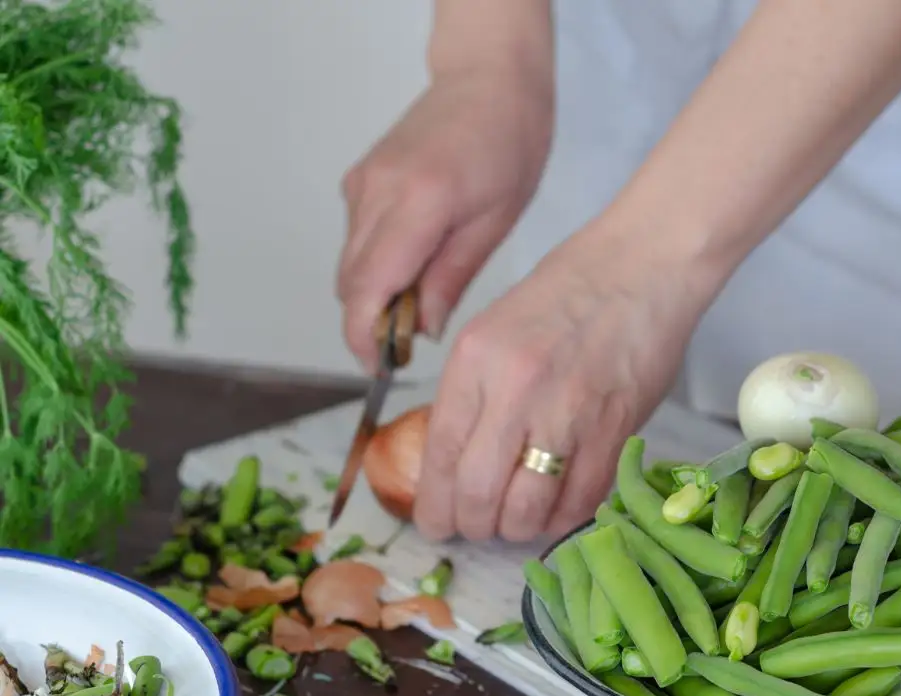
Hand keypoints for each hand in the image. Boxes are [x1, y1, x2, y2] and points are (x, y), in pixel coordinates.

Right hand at [336, 68, 551, 372]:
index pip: (368, 287)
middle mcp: (376, 192)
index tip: (379, 366)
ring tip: (422, 301)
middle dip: (372, 322)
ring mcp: (362, 184)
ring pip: (351, 264)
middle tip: (411, 344)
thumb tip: (424, 331)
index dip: (364, 335)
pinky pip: (357, 239)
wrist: (489, 82)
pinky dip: (377, 263)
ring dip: (375, 293)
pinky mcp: (359, 180)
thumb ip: (451, 279)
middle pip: (351, 282)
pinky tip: (416, 261)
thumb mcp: (494, 224)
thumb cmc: (508, 146)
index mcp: (418, 203)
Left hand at [413, 221, 715, 542]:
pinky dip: (563, 518)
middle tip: (479, 528)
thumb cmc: (568, 294)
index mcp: (475, 359)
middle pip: (476, 493)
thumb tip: (459, 464)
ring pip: (526, 509)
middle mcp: (514, 388)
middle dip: (472, 525)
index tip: (437, 523)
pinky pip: (579, 500)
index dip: (435, 505)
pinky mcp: (614, 429)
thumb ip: (474, 396)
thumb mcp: (494, 332)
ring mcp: (567, 411)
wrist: (642, 267)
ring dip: (517, 529)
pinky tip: (558, 508)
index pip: (440, 454)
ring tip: (520, 519)